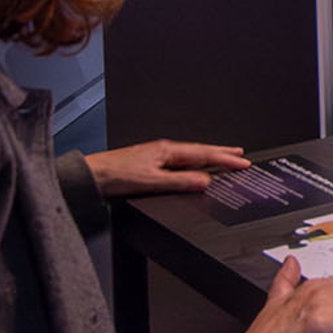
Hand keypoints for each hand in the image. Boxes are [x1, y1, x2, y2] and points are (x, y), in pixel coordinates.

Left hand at [85, 139, 249, 196]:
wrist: (90, 176)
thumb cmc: (114, 175)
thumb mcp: (151, 181)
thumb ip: (179, 181)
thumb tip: (205, 181)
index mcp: (167, 151)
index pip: (204, 154)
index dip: (225, 159)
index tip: (242, 162)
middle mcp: (164, 150)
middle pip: (200, 151)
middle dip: (222, 153)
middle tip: (240, 154)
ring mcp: (157, 155)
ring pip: (191, 155)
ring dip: (209, 156)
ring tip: (223, 158)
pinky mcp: (151, 162)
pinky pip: (181, 161)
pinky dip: (195, 162)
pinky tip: (194, 167)